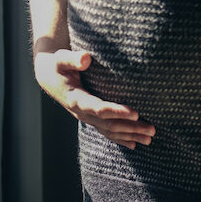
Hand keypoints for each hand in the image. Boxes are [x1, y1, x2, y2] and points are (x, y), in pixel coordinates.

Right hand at [33, 49, 154, 148]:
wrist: (48, 77)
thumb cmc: (57, 65)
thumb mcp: (61, 59)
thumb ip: (72, 58)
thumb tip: (85, 58)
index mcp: (76, 99)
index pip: (99, 109)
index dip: (117, 112)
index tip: (135, 113)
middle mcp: (82, 113)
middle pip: (109, 124)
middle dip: (131, 128)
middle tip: (152, 129)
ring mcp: (86, 118)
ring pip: (110, 131)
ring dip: (130, 135)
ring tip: (149, 138)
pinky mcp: (90, 118)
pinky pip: (107, 132)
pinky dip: (121, 138)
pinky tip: (135, 143)